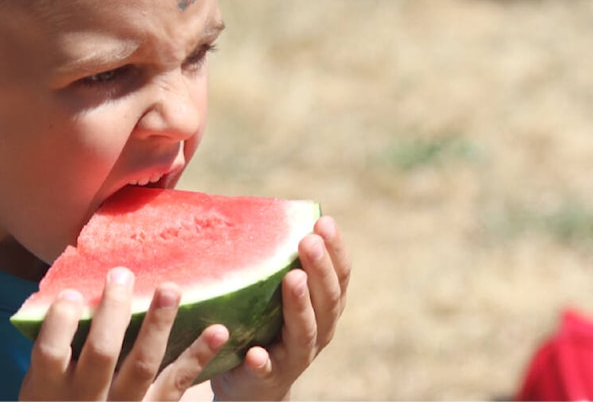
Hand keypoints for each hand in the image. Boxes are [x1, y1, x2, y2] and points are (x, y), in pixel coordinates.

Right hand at [20, 267, 229, 400]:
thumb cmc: (61, 398)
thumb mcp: (45, 382)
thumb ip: (58, 345)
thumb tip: (77, 286)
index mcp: (50, 388)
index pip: (51, 352)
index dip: (61, 322)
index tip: (72, 292)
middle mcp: (87, 400)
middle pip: (101, 352)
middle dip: (114, 311)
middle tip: (122, 275)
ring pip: (143, 365)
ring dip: (158, 324)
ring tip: (170, 289)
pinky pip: (178, 383)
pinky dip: (199, 356)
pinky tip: (218, 330)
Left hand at [210, 216, 349, 400]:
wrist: (253, 385)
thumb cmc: (265, 325)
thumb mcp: (276, 293)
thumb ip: (279, 261)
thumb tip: (262, 207)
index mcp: (324, 307)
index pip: (339, 276)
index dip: (335, 250)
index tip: (325, 221)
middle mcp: (319, 331)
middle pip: (327, 300)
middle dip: (320, 269)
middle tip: (309, 241)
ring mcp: (296, 357)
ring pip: (305, 332)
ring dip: (300, 305)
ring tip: (293, 279)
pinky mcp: (268, 377)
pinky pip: (268, 370)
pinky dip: (263, 361)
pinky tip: (254, 352)